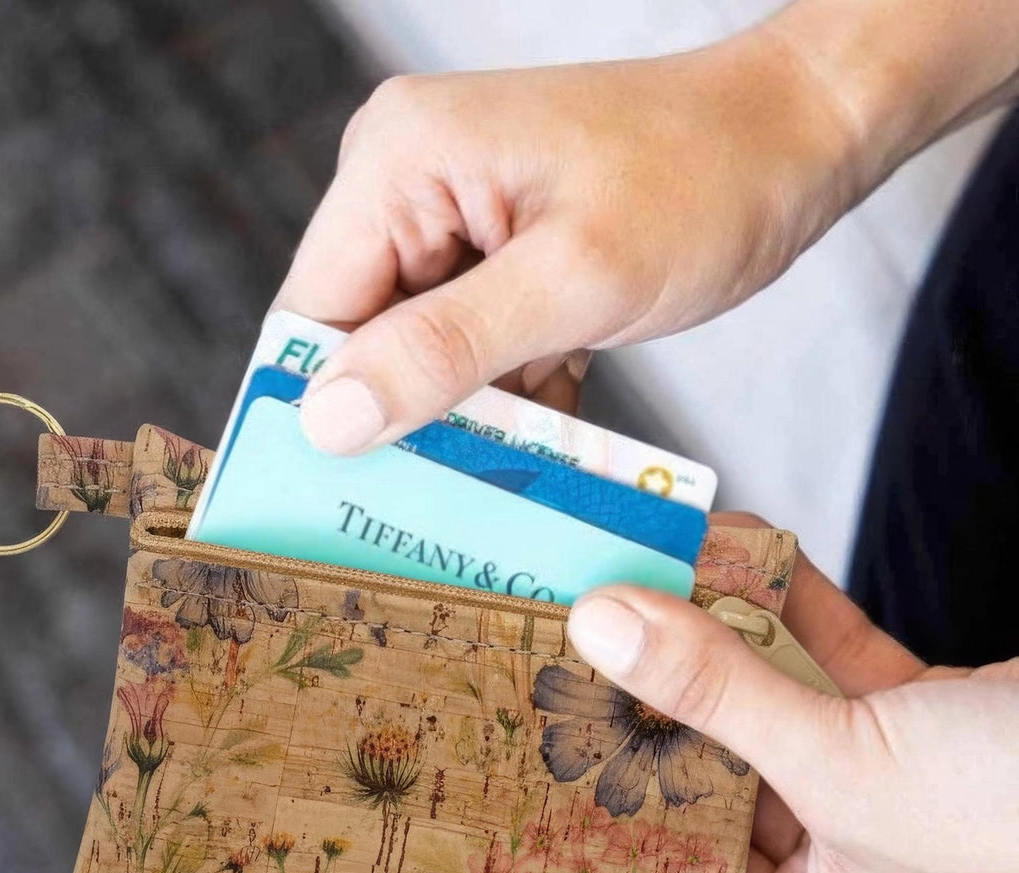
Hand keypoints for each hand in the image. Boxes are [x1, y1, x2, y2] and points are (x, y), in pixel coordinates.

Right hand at [276, 36, 859, 453]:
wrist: (794, 138)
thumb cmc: (705, 179)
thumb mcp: (575, 279)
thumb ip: (445, 349)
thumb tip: (327, 420)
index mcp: (400, 161)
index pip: (311, 313)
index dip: (319, 411)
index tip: (339, 502)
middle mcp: (407, 182)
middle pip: (358, 339)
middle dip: (401, 418)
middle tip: (440, 495)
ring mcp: (449, 220)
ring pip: (414, 355)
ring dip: (461, 414)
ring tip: (511, 455)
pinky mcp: (491, 255)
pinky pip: (464, 348)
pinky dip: (502, 395)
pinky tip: (549, 415)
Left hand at [565, 522, 1018, 872]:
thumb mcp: (847, 768)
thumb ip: (718, 694)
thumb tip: (601, 629)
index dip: (611, 798)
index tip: (545, 728)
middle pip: (716, 780)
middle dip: (659, 699)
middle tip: (578, 633)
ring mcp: (882, 800)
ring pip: (771, 712)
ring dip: (722, 637)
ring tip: (644, 570)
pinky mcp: (921, 728)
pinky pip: (834, 668)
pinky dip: (793, 612)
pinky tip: (739, 551)